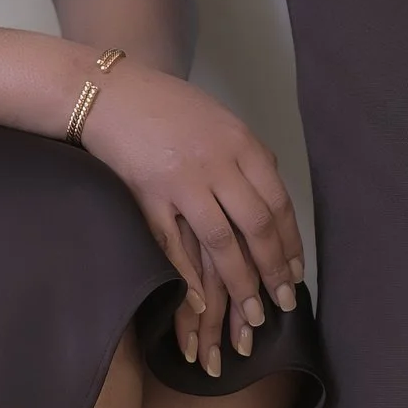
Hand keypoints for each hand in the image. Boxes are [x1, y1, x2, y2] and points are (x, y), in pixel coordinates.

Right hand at [81, 66, 302, 376]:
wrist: (111, 93)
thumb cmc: (168, 106)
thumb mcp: (221, 121)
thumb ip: (247, 156)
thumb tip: (271, 194)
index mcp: (241, 144)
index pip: (278, 202)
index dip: (290, 243)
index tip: (295, 274)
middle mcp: (217, 163)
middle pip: (256, 226)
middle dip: (273, 270)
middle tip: (283, 303)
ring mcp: (182, 181)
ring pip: (221, 241)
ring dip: (240, 282)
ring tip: (252, 314)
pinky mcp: (147, 196)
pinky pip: (173, 244)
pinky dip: (188, 276)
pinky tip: (202, 302)